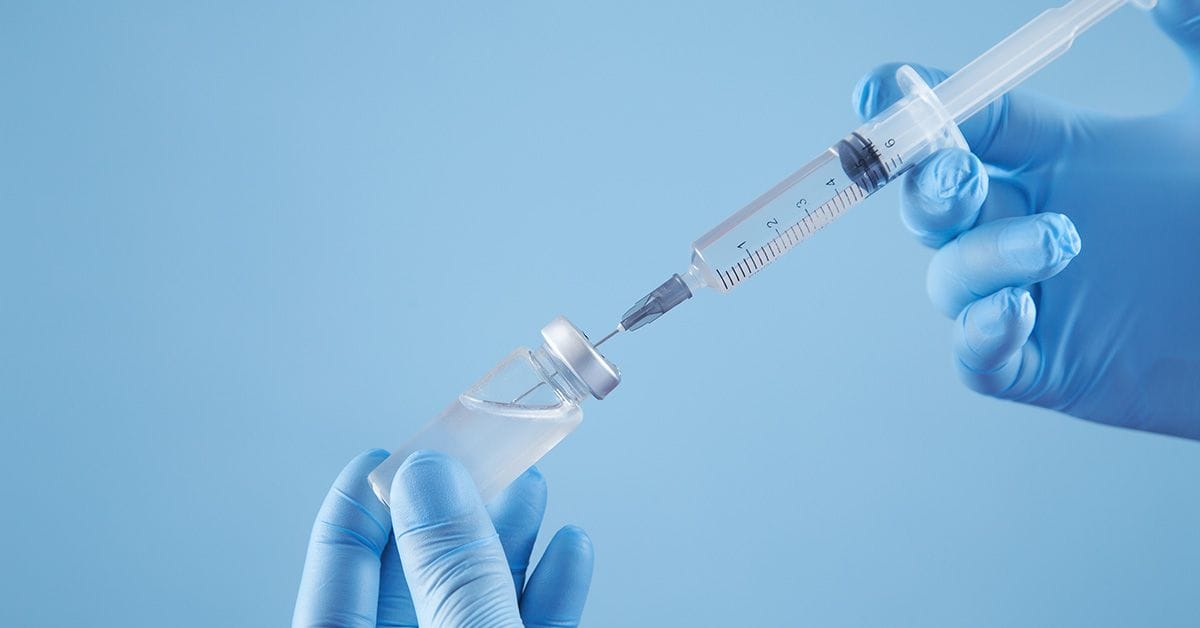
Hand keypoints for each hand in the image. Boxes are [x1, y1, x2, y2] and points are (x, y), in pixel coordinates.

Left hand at [293, 449, 593, 626]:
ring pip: (475, 603)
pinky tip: (569, 550)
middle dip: (453, 511)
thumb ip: (450, 571)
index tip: (384, 454)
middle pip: (415, 581)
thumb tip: (429, 479)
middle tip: (475, 452)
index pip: (336, 580)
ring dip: (509, 542)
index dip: (356, 510)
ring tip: (531, 483)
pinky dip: (550, 595)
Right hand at [853, 0, 1199, 437]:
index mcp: (1059, 161)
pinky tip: (1014, 310)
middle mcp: (1028, 226)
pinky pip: (979, 356)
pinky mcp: (1044, 368)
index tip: (882, 86)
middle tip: (959, 172)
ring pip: (950, 278)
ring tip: (1056, 242)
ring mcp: (1031, 299)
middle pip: (932, 204)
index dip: (916, 104)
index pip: (967, 124)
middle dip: (927, 186)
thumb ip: (1194, 43)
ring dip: (981, 257)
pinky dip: (980, 332)